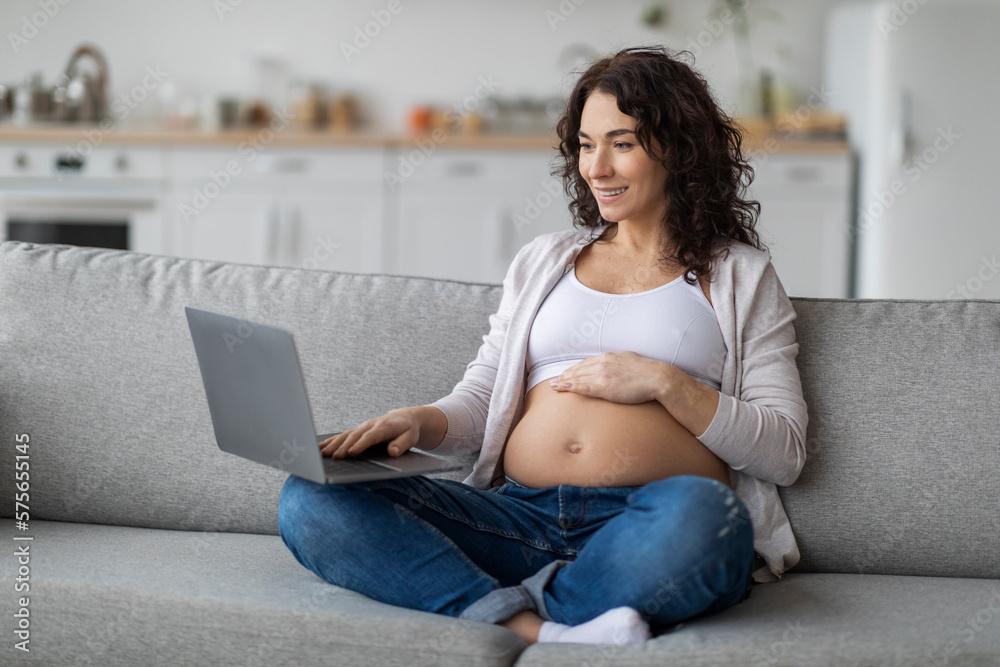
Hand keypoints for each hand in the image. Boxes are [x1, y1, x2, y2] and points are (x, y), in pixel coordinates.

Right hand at [319, 407, 424, 458]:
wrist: (405, 418)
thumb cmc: (408, 430)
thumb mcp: (411, 437)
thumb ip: (402, 444)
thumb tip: (392, 451)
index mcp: (384, 427)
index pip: (371, 436)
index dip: (361, 444)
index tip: (351, 452)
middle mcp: (370, 425)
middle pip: (355, 436)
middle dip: (343, 446)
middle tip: (333, 457)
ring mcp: (362, 427)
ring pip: (346, 435)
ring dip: (334, 444)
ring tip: (323, 453)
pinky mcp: (358, 430)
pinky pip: (343, 435)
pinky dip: (331, 440)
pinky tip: (321, 446)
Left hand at [547, 352, 666, 403]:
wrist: (658, 378)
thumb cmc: (647, 371)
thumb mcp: (629, 360)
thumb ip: (617, 363)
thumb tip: (613, 366)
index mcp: (608, 357)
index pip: (585, 363)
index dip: (573, 370)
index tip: (565, 374)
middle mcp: (602, 363)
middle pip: (578, 370)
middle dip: (564, 375)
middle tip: (553, 382)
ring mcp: (603, 374)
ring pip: (578, 378)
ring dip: (564, 382)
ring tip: (554, 386)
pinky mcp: (605, 387)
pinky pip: (584, 387)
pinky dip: (571, 387)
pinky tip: (563, 388)